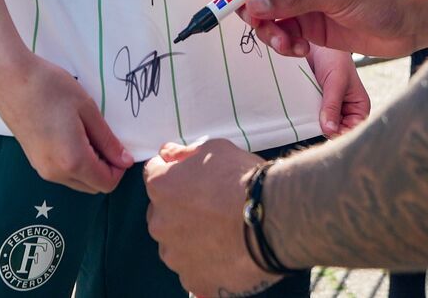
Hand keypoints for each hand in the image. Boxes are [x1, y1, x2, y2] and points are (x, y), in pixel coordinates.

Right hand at [0, 51, 132, 192]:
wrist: (10, 79)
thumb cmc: (51, 88)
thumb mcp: (87, 109)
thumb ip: (107, 140)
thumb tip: (125, 161)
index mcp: (73, 161)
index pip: (106, 183)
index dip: (120, 168)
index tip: (120, 145)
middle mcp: (56, 173)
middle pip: (92, 186)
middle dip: (106, 168)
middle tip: (105, 138)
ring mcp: (42, 169)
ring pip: (77, 181)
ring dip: (90, 166)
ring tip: (88, 133)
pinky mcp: (34, 161)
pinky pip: (63, 173)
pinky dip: (75, 163)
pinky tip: (72, 135)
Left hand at [145, 139, 277, 296]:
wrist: (273, 217)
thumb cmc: (243, 179)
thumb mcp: (215, 148)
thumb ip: (185, 153)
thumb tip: (168, 154)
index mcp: (161, 188)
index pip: (154, 175)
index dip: (174, 173)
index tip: (192, 176)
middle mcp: (160, 224)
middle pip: (162, 214)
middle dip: (179, 209)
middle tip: (211, 206)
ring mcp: (176, 256)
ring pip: (176, 245)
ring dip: (191, 239)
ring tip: (222, 233)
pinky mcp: (194, 280)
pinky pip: (194, 271)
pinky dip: (206, 264)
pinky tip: (227, 253)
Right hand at [226, 0, 427, 58]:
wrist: (412, 22)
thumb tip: (253, 3)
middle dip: (250, 6)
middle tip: (258, 24)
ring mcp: (303, 4)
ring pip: (266, 15)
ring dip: (268, 31)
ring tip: (286, 44)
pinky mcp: (310, 29)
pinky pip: (282, 35)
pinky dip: (283, 45)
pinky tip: (300, 51)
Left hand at [306, 46, 369, 136]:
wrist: (316, 45)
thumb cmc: (334, 58)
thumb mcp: (336, 81)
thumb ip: (332, 106)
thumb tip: (330, 131)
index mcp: (359, 109)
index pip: (351, 131)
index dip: (338, 134)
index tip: (324, 129)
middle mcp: (346, 113)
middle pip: (335, 132)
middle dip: (323, 128)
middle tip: (311, 120)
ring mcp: (329, 111)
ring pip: (320, 126)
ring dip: (311, 123)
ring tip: (304, 114)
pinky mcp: (314, 107)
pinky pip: (309, 118)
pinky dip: (303, 116)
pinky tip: (297, 113)